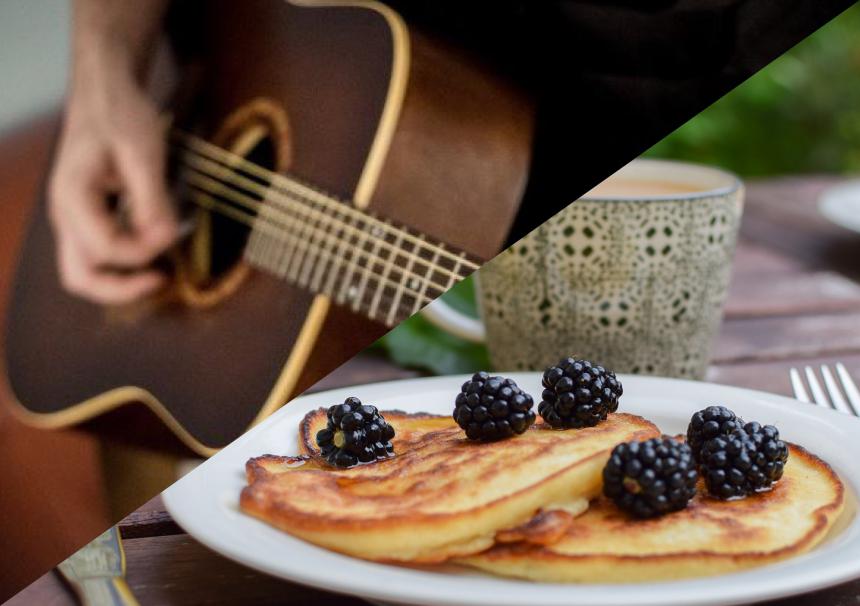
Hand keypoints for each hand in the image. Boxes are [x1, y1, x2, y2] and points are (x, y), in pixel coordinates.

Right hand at [49, 63, 178, 304]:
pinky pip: (98, 255)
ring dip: (122, 280)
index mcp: (73, 197)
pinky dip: (123, 264)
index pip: (106, 249)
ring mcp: (73, 219)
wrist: (104, 94)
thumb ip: (152, 199)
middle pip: (80, 277)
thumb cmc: (120, 116)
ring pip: (86, 271)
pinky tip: (152, 250)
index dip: (144, 250)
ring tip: (159, 271)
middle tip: (162, 279)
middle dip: (122, 288)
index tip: (172, 232)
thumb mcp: (143, 153)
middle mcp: (65, 215)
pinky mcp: (87, 218)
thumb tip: (165, 238)